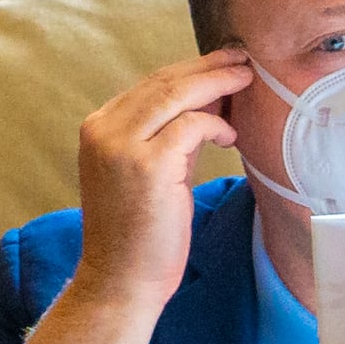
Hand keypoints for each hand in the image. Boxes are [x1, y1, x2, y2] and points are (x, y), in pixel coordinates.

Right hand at [25, 51, 257, 343]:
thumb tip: (207, 105)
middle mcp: (104, 130)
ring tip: (246, 79)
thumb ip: (168, 138)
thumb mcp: (148, 174)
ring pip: (177, 94)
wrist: (119, 283)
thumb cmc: (137, 236)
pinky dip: (215, 126)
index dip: (190, 72)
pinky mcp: (148, 165)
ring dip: (217, 83)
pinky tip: (230, 137)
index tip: (222, 65)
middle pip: (163, 82)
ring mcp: (122, 145)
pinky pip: (191, 126)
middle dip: (208, 67)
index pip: (149, 86)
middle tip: (242, 60)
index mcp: (98, 128)